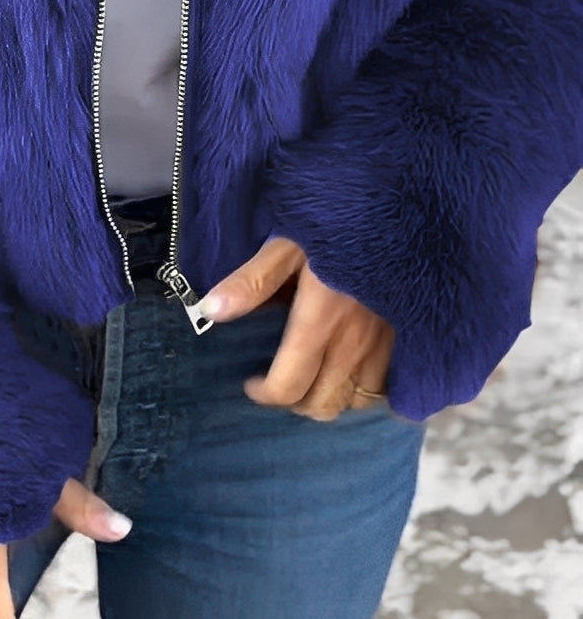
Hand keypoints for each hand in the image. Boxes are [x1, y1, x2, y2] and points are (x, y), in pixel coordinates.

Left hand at [198, 235, 394, 421]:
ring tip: (314, 376)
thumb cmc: (336, 224)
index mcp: (319, 321)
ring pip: (357, 402)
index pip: (289, 387)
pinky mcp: (407, 339)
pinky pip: (387, 386)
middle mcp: (354, 343)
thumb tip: (210, 311)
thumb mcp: (287, 245)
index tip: (252, 381)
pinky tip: (350, 368)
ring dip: (332, 397)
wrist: (395, 213)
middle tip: (281, 379)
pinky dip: (365, 388)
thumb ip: (251, 282)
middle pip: (323, 405)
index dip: (264, 394)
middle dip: (296, 403)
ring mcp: (385, 345)